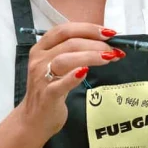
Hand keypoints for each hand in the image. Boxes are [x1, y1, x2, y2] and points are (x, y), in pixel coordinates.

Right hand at [21, 23, 125, 138]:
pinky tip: (86, 72)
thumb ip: (73, 53)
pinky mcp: (46, 96)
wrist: (34, 119)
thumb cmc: (50, 89)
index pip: (64, 30)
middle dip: (95, 43)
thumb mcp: (57, 66)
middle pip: (69, 43)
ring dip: (91, 56)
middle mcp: (39, 59)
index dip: (88, 28)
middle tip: (114, 50)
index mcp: (41, 48)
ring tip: (109, 58)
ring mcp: (41, 77)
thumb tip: (103, 43)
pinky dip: (73, 77)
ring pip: (65, 60)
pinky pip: (60, 84)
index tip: (109, 33)